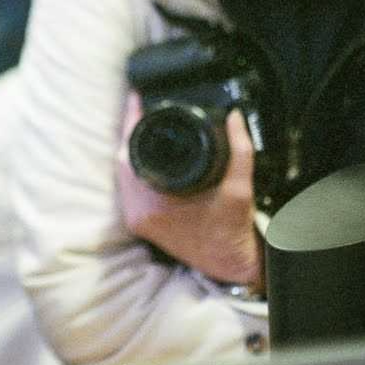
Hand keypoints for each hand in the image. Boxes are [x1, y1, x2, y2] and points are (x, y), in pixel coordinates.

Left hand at [116, 94, 262, 286]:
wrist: (230, 265)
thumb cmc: (232, 232)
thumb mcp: (240, 188)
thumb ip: (239, 149)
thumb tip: (233, 117)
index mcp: (154, 204)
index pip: (131, 152)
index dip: (132, 122)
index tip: (135, 99)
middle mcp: (138, 212)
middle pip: (123, 160)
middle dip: (132, 132)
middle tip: (142, 108)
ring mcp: (136, 218)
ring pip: (124, 173)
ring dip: (133, 149)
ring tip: (146, 125)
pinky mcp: (140, 222)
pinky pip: (130, 186)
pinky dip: (138, 168)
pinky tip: (149, 154)